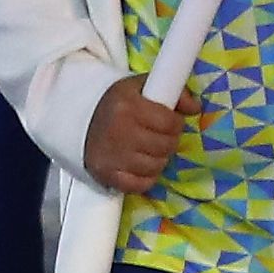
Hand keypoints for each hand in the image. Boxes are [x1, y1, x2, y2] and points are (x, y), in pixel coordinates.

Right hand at [82, 73, 178, 194]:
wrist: (77, 121)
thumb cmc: (115, 103)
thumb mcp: (140, 87)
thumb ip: (172, 92)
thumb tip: (196, 108)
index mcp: (128, 106)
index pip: (170, 122)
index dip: (176, 123)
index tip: (170, 122)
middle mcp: (120, 132)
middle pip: (166, 146)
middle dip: (169, 140)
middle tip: (161, 136)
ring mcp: (113, 156)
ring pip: (156, 166)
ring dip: (159, 159)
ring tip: (151, 149)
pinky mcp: (107, 176)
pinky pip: (141, 184)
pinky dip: (146, 177)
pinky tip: (142, 165)